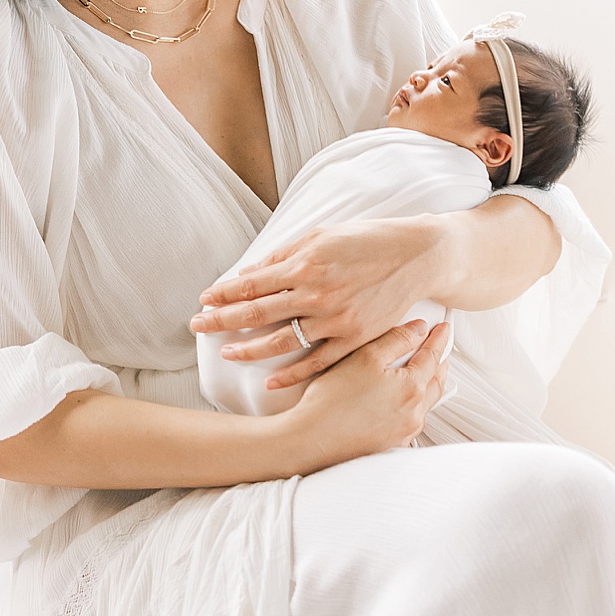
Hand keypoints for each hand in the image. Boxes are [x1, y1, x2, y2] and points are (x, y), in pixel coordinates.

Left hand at [190, 219, 441, 391]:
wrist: (417, 257)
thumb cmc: (368, 240)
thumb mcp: (322, 236)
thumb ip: (284, 255)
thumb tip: (250, 273)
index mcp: (306, 264)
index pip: (252, 283)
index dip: (224, 293)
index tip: (204, 300)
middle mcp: (316, 293)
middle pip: (257, 312)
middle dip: (222, 319)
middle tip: (197, 326)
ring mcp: (335, 320)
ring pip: (280, 341)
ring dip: (247, 348)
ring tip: (225, 351)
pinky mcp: (354, 339)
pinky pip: (316, 362)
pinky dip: (291, 373)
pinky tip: (268, 379)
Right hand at [275, 320, 451, 469]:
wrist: (312, 440)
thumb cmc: (332, 401)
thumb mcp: (365, 357)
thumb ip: (396, 340)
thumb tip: (418, 330)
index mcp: (412, 388)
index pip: (433, 357)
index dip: (439, 339)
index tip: (444, 330)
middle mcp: (414, 414)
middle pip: (435, 382)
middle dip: (439, 364)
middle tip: (440, 350)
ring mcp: (404, 433)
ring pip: (426, 404)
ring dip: (428, 386)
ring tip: (424, 373)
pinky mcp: (392, 445)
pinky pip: (411, 421)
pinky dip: (414, 406)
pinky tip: (403, 401)